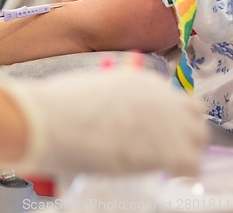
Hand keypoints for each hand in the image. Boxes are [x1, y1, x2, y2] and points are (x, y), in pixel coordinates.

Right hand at [0, 69, 206, 176]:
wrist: (52, 119)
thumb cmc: (60, 104)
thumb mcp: (91, 89)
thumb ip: (113, 97)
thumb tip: (113, 112)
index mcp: (141, 78)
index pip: (171, 97)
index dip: (164, 115)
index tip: (153, 129)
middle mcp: (161, 94)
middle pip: (191, 115)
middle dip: (180, 130)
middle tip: (160, 146)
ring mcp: (169, 121)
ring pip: (197, 138)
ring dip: (183, 149)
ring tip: (158, 161)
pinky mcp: (170, 149)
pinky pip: (191, 165)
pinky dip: (178, 171)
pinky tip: (158, 172)